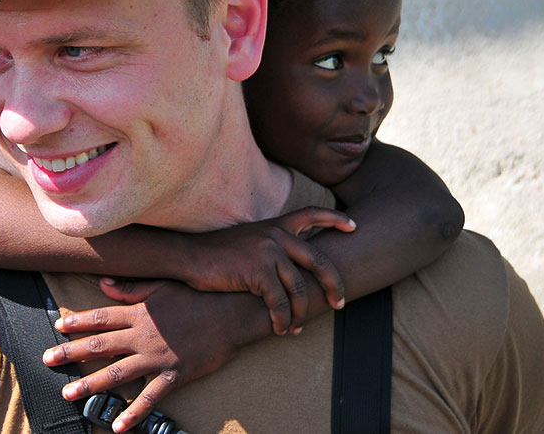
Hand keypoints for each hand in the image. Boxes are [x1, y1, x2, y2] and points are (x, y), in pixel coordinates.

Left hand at [43, 280, 253, 431]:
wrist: (231, 313)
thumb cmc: (198, 297)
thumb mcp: (163, 286)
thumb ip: (132, 288)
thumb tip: (103, 283)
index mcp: (140, 313)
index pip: (102, 317)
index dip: (79, 322)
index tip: (58, 326)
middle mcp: (143, 336)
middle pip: (100, 345)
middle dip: (71, 353)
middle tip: (48, 359)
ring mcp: (157, 357)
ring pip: (117, 373)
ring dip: (90, 384)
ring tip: (68, 393)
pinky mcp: (174, 374)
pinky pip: (151, 397)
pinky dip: (134, 413)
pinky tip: (118, 426)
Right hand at [183, 207, 353, 334]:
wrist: (189, 255)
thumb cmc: (218, 252)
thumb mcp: (250, 239)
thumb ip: (272, 244)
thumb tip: (292, 264)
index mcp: (277, 225)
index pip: (312, 214)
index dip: (336, 219)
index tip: (353, 226)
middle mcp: (277, 235)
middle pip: (319, 260)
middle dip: (334, 285)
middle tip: (340, 303)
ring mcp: (268, 252)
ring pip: (299, 289)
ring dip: (301, 313)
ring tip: (296, 327)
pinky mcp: (257, 271)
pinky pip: (279, 302)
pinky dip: (282, 319)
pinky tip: (280, 328)